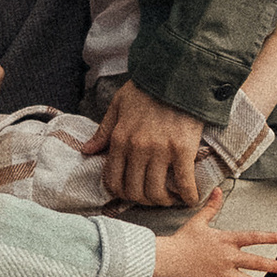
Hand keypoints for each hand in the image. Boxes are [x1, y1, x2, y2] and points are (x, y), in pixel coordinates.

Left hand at [85, 77, 208, 207]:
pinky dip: (187, 196)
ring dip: (162, 201)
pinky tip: (190, 198)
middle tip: (151, 198)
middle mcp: (137, 149)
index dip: (120, 193)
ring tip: (169, 198)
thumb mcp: (118, 105)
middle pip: (135, 190)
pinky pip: (183, 182)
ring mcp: (160, 151)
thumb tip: (87, 150)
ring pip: (156, 191)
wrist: (177, 76)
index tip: (130, 194)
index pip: (113, 180)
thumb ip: (103, 131)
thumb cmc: (147, 89)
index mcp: (120, 139)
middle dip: (142, 200)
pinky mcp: (183, 150)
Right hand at [149, 191, 276, 276]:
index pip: (251, 237)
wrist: (167, 258)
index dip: (266, 237)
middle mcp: (227, 257)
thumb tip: (217, 190)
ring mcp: (221, 274)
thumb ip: (211, 207)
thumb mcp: (198, 221)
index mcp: (225, 241)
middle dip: (271, 265)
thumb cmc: (182, 239)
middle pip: (255, 262)